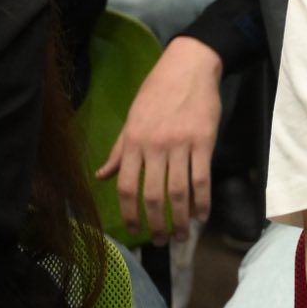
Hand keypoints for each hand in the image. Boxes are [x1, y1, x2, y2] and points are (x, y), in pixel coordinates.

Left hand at [98, 36, 222, 242]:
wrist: (189, 67)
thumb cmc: (157, 92)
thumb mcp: (132, 119)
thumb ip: (119, 150)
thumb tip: (102, 176)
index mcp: (134, 143)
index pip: (127, 187)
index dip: (130, 214)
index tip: (135, 231)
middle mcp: (154, 147)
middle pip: (153, 195)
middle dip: (157, 223)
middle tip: (162, 240)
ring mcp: (181, 144)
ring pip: (179, 190)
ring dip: (181, 218)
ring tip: (182, 234)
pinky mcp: (204, 141)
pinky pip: (203, 177)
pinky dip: (203, 200)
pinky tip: (202, 214)